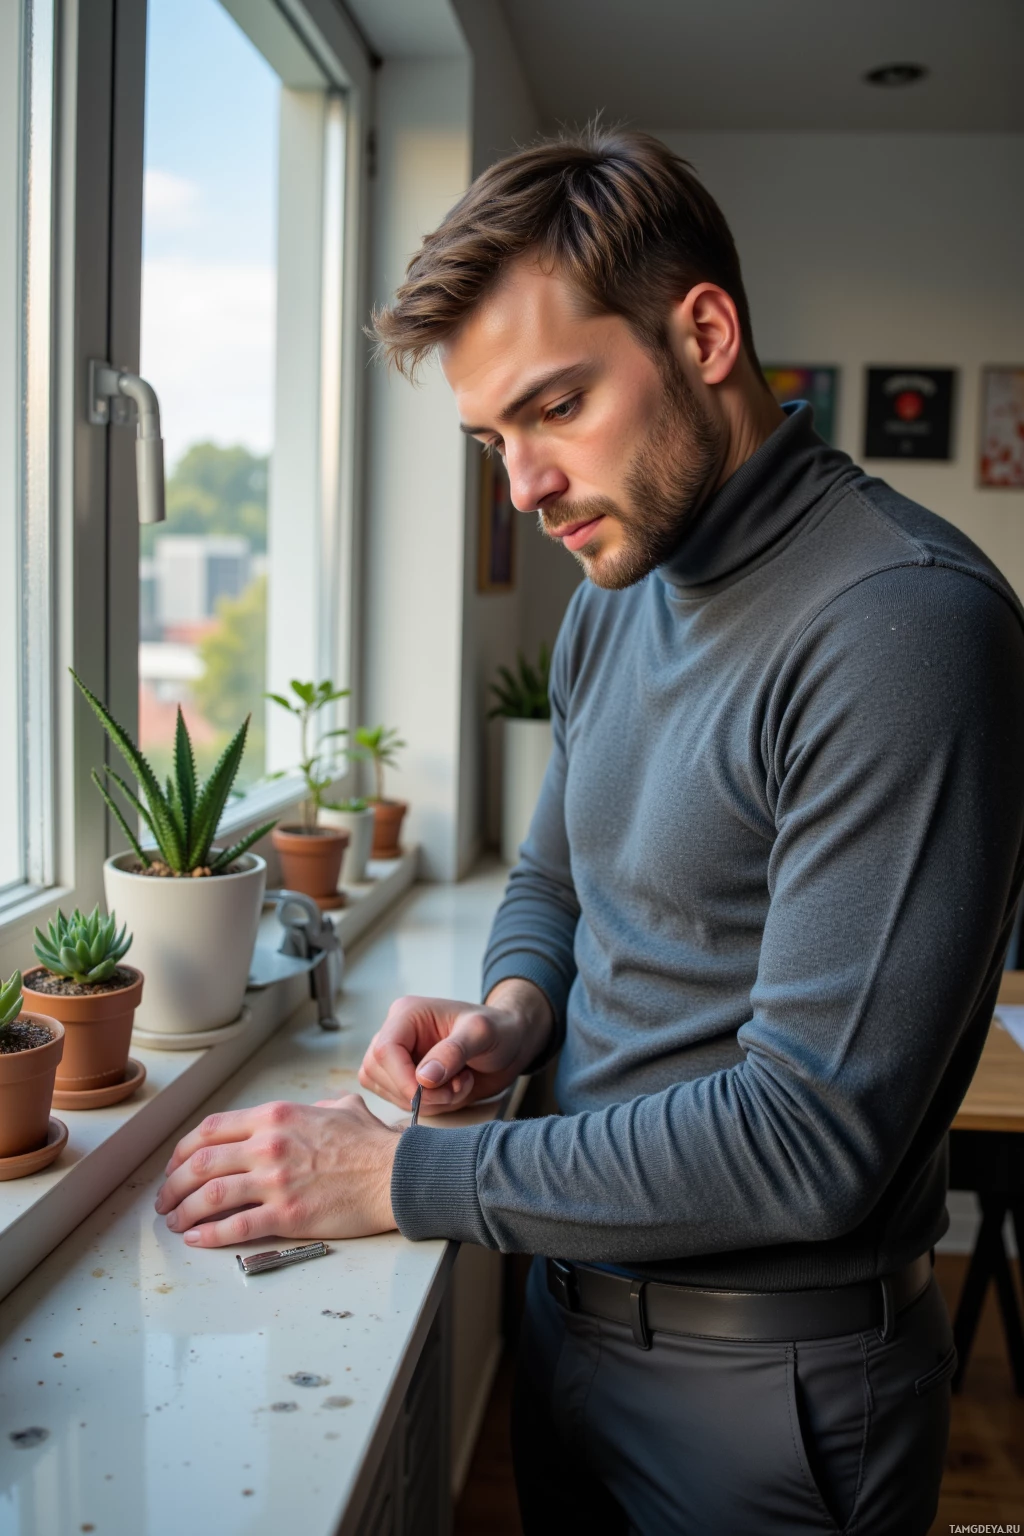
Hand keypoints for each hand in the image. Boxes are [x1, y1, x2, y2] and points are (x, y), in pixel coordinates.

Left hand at [154, 1094, 400, 1247]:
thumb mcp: (341, 1108)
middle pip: (200, 1163)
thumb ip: (317, 1107)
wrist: (395, 1174)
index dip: (183, 1150)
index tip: (176, 1166)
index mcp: (276, 1116)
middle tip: (166, 1200)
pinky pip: (235, 1226)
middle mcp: (268, 1145)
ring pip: (209, 1195)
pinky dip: (209, 1235)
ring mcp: (275, 1180)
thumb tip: (315, 1110)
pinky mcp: (286, 1214)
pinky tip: (197, 1240)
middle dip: (174, 1184)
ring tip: (175, 1223)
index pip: (211, 1129)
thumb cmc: (372, 1145)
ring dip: (183, 1211)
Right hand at [358, 978, 552, 1114]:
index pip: (383, 1050)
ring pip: (387, 1091)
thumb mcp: (482, 1034)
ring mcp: (398, 1058)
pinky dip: (428, 1106)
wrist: (510, 1045)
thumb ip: (454, 1052)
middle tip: (458, 1085)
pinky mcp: (405, 1078)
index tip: (430, 1093)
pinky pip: (399, 1102)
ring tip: (459, 1084)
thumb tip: (423, 1078)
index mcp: (407, 1014)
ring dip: (427, 1100)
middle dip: (420, 1091)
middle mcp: (397, 1034)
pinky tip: (452, 1091)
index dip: (402, 1078)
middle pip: (378, 1073)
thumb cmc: (499, 1030)